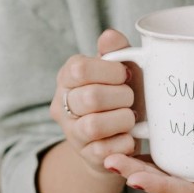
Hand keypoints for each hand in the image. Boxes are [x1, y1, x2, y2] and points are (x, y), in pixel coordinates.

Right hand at [50, 29, 141, 173]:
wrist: (120, 134)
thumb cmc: (122, 93)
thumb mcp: (121, 69)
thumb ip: (116, 50)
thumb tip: (110, 36)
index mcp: (68, 76)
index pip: (79, 69)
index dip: (109, 71)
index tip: (125, 75)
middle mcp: (62, 104)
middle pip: (90, 97)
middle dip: (121, 96)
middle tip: (130, 98)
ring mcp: (71, 132)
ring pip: (93, 125)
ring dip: (123, 119)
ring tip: (131, 117)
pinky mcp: (85, 156)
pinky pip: (104, 150)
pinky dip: (125, 141)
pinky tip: (130, 135)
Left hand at [103, 130, 193, 192]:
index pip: (187, 190)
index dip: (157, 185)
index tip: (129, 176)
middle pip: (172, 173)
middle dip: (139, 167)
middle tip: (104, 151)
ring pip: (177, 154)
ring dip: (147, 147)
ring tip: (117, 129)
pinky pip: (192, 134)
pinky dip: (172, 125)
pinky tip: (155, 106)